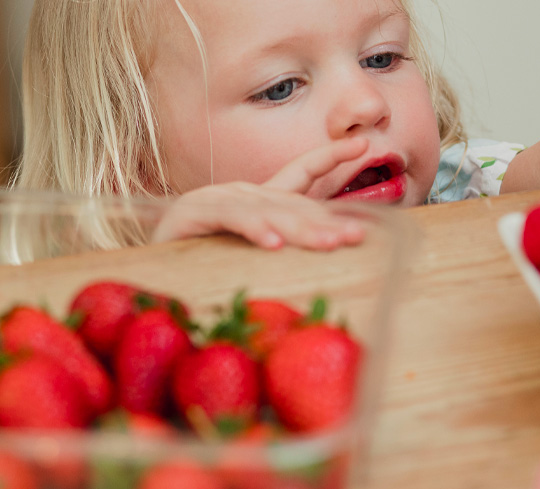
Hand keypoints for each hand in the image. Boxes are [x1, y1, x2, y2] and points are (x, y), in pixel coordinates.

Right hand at [152, 138, 368, 250]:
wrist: (150, 267)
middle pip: (294, 205)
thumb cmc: (205, 259)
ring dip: (301, 229)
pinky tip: (273, 243)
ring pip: (268, 212)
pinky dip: (253, 229)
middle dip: (328, 221)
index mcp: (263, 198)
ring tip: (329, 243)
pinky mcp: (192, 215)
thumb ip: (289, 241)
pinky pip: (231, 220)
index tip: (363, 144)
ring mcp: (218, 200)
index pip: (302, 171)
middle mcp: (244, 193)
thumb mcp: (256, 249)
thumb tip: (336, 245)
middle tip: (357, 235)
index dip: (330, 156)